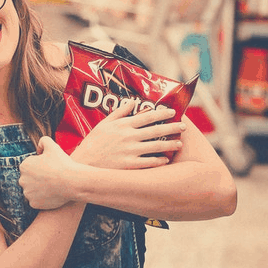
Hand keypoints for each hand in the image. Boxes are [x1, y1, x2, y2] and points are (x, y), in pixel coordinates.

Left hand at [18, 136, 80, 210]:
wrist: (71, 182)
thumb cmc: (62, 163)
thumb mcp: (53, 146)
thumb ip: (43, 141)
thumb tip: (38, 149)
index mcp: (24, 166)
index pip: (30, 167)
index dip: (40, 167)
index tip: (50, 168)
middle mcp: (22, 180)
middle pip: (29, 180)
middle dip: (38, 179)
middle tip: (51, 178)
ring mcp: (27, 193)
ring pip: (32, 191)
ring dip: (39, 189)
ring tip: (52, 186)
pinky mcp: (33, 204)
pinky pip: (37, 201)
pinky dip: (43, 199)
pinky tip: (52, 194)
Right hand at [70, 99, 185, 169]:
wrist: (83, 164)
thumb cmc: (92, 144)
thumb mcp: (103, 124)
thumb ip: (119, 113)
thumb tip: (132, 102)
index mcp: (123, 125)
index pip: (147, 116)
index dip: (162, 113)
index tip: (173, 112)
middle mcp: (129, 137)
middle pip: (156, 130)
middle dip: (172, 127)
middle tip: (184, 126)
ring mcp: (130, 152)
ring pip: (156, 146)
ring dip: (170, 144)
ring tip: (179, 143)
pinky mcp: (129, 166)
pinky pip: (149, 163)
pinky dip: (159, 161)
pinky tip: (166, 160)